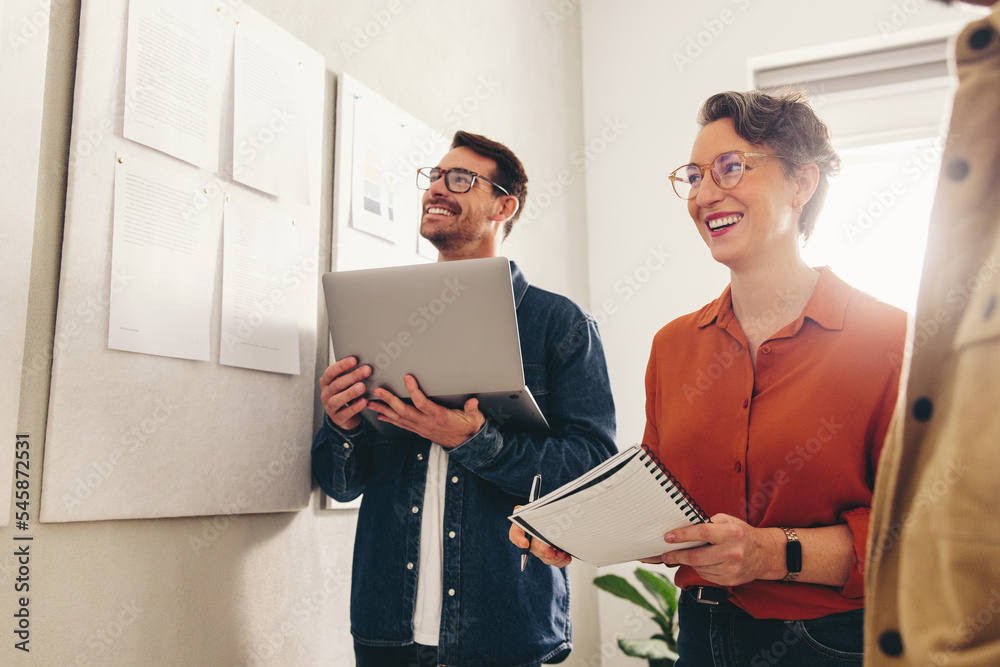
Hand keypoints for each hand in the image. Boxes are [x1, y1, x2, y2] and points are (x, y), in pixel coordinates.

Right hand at [319, 357, 371, 430]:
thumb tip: (365, 364)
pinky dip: (355, 407)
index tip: (354, 360)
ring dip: (350, 392)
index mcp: (326, 382)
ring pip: (337, 399)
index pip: (331, 372)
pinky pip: (345, 413)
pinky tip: (363, 401)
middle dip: (352, 376)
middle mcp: (326, 394)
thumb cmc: (345, 394)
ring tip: (362, 386)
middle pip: (337, 384)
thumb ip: (350, 375)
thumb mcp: (345, 384)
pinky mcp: (338, 418)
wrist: (343, 416)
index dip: (342, 365)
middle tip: (366, 370)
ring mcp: (330, 407)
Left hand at [367, 374, 484, 447]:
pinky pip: (400, 424)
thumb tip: (472, 402)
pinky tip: (380, 414)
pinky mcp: (418, 430)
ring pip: (398, 418)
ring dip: (383, 410)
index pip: (422, 402)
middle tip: (378, 391)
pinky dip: (389, 419)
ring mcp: (421, 427)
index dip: (413, 390)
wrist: (465, 444)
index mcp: (439, 416)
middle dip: (389, 400)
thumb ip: (472, 409)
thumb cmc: (467, 428)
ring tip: (370, 403)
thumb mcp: (474, 418)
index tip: (407, 378)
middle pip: (404, 411)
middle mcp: (426, 422)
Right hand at [508, 508, 572, 567]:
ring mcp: (541, 550)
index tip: (525, 543)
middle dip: (543, 551)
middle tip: (550, 552)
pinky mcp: (552, 554)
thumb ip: (524, 511)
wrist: (547, 519)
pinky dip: (562, 560)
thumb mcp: (529, 510)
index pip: (515, 534)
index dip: (519, 539)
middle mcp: (530, 542)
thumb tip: (518, 509)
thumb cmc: (536, 516)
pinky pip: (555, 561)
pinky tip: (566, 557)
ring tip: (561, 554)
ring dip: (554, 558)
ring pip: (546, 557)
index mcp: (521, 529)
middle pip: (535, 548)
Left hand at [653, 513, 784, 586]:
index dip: (682, 535)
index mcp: (730, 533)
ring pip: (699, 568)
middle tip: (666, 555)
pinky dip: (700, 569)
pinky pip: (707, 576)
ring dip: (689, 562)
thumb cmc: (743, 534)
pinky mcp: (730, 580)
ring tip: (686, 556)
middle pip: (696, 556)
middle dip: (677, 555)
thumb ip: (708, 523)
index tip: (668, 537)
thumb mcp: (728, 521)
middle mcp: (732, 552)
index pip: (701, 533)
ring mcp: (731, 568)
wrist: (766, 554)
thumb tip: (684, 529)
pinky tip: (703, 563)